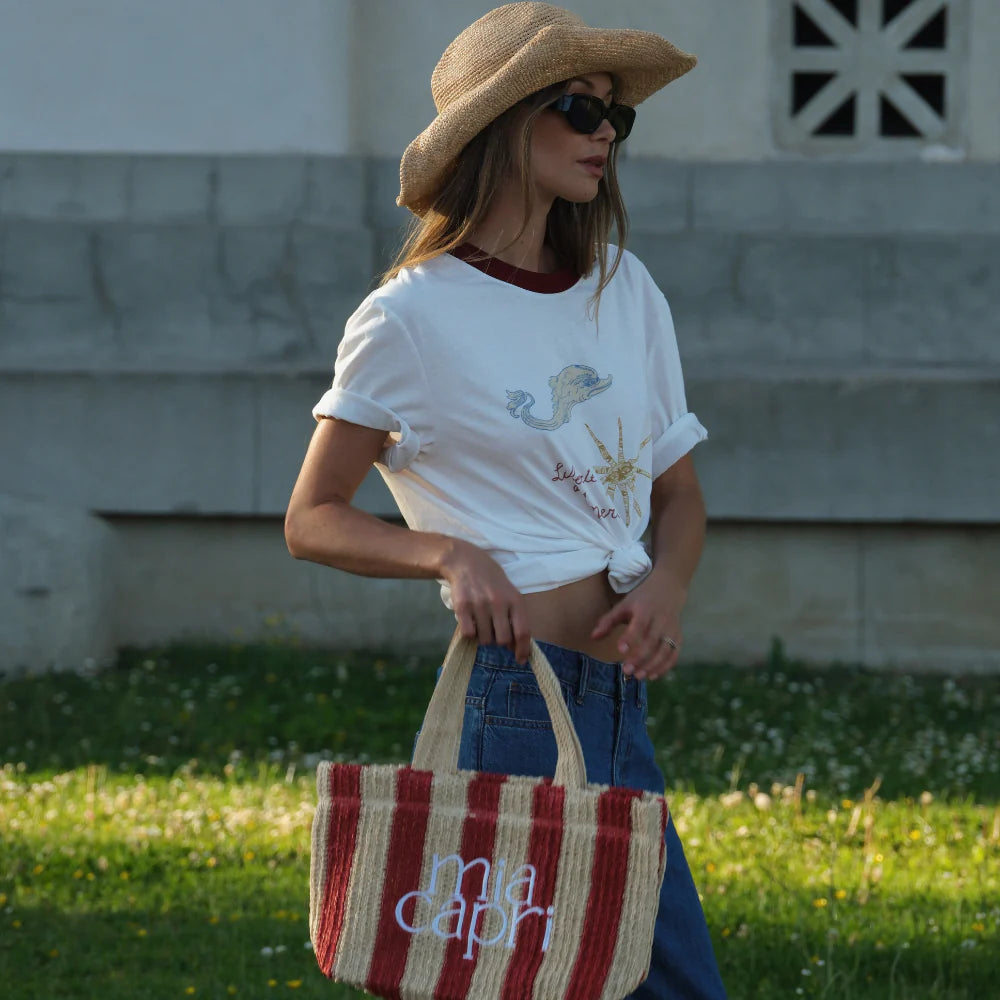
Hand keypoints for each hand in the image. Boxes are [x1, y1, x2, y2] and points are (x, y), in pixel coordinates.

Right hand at [438, 539, 531, 663]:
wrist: (465, 561)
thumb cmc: (491, 581)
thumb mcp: (509, 593)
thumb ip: (515, 617)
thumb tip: (516, 647)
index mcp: (515, 599)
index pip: (522, 632)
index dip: (523, 649)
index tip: (520, 660)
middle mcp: (498, 602)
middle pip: (502, 640)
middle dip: (499, 641)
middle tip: (494, 631)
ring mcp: (480, 604)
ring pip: (484, 639)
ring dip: (483, 636)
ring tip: (481, 622)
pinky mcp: (462, 606)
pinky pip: (468, 633)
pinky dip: (470, 633)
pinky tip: (470, 621)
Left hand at [590, 570, 685, 680]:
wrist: (668, 588)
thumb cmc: (642, 599)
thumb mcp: (624, 605)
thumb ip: (608, 621)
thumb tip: (593, 637)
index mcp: (645, 610)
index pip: (638, 625)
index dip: (630, 638)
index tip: (620, 650)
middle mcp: (660, 620)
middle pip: (652, 641)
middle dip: (640, 658)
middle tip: (627, 671)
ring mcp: (672, 629)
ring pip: (665, 650)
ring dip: (653, 666)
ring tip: (638, 676)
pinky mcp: (678, 636)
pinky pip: (674, 654)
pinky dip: (666, 667)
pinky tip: (653, 676)